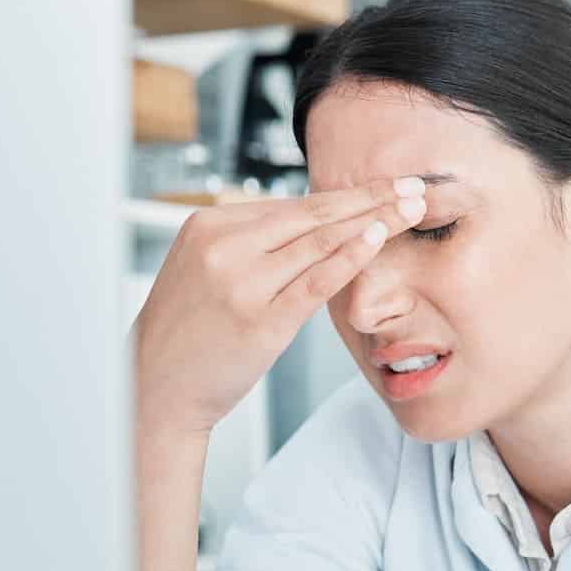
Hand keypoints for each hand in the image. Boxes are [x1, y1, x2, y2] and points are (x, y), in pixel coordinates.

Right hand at [132, 177, 427, 436]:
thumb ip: (252, 243)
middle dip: (371, 197)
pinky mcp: (262, 321)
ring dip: (375, 220)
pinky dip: (351, 257)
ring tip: (414, 206)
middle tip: (415, 184)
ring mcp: (243, 283)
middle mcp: (224, 246)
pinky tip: (380, 238)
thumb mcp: (207, 267)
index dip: (346, 194)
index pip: (292, 204)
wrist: (154, 386)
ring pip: (320, 241)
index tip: (386, 185)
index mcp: (210, 225)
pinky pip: (316, 281)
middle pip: (313, 214)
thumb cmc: (189, 330)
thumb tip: (313, 223)